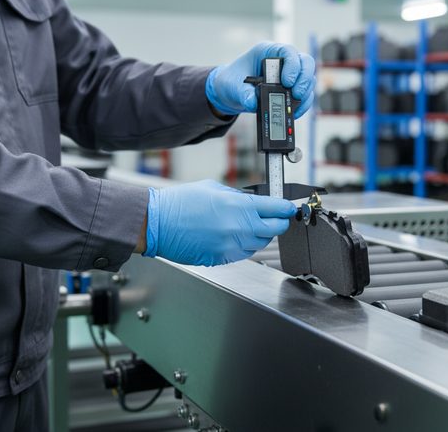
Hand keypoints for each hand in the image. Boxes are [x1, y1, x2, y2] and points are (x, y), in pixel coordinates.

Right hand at [144, 179, 295, 265]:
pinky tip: (234, 236)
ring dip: (260, 235)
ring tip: (249, 226)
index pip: (276, 209)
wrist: (158, 222)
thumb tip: (253, 202)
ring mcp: (231, 246)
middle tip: (277, 218)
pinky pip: (243, 253)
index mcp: (239, 206)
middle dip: (278, 223)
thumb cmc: (180, 203)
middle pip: (275, 230)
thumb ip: (238, 196)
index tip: (289, 209)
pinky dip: (244, 245)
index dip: (286, 209)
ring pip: (260, 244)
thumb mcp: (214, 188)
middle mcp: (239, 228)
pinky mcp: (223, 258)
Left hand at [206, 42, 315, 117]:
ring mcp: (289, 74)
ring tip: (294, 107)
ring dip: (305, 93)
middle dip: (304, 80)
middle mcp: (282, 61)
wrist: (231, 93)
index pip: (288, 51)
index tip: (287, 82)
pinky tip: (294, 112)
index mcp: (267, 52)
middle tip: (296, 95)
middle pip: (305, 63)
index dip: (292, 65)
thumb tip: (253, 103)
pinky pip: (304, 95)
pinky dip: (303, 104)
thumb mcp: (233, 86)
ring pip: (308, 79)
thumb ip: (243, 93)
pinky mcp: (291, 89)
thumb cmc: (232, 81)